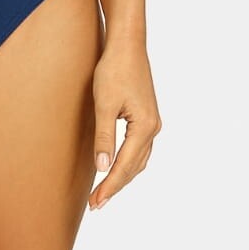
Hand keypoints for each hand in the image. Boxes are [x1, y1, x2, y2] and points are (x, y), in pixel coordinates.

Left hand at [89, 36, 160, 210]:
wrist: (127, 45)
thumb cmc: (114, 70)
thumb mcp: (104, 105)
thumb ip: (104, 138)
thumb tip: (102, 167)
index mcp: (144, 127)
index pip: (124, 166)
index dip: (109, 186)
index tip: (96, 203)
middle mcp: (153, 128)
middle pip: (134, 167)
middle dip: (115, 186)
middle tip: (95, 204)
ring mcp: (152, 122)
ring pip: (139, 160)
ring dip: (122, 176)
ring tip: (103, 191)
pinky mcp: (146, 117)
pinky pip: (139, 148)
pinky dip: (128, 162)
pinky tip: (116, 167)